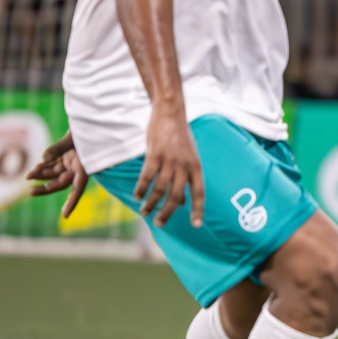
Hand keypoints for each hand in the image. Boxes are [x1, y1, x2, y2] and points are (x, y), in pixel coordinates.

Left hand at [26, 132, 88, 219]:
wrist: (95, 115)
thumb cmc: (89, 126)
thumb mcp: (74, 136)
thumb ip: (58, 148)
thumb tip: (43, 158)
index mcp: (86, 166)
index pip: (78, 188)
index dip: (72, 202)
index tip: (64, 215)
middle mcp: (79, 166)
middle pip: (61, 182)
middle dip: (45, 188)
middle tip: (30, 192)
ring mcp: (73, 160)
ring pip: (55, 173)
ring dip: (42, 175)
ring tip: (28, 176)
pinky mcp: (67, 154)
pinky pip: (54, 163)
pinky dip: (45, 166)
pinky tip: (35, 168)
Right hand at [137, 105, 203, 228]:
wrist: (171, 113)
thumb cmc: (180, 136)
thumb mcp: (191, 154)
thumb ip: (188, 174)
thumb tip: (183, 197)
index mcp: (197, 166)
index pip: (199, 192)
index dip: (199, 209)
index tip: (197, 225)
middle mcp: (185, 165)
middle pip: (177, 195)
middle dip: (168, 212)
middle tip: (159, 223)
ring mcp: (170, 160)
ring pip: (160, 189)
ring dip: (152, 203)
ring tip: (146, 212)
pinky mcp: (155, 154)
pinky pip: (147, 176)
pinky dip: (141, 188)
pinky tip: (137, 196)